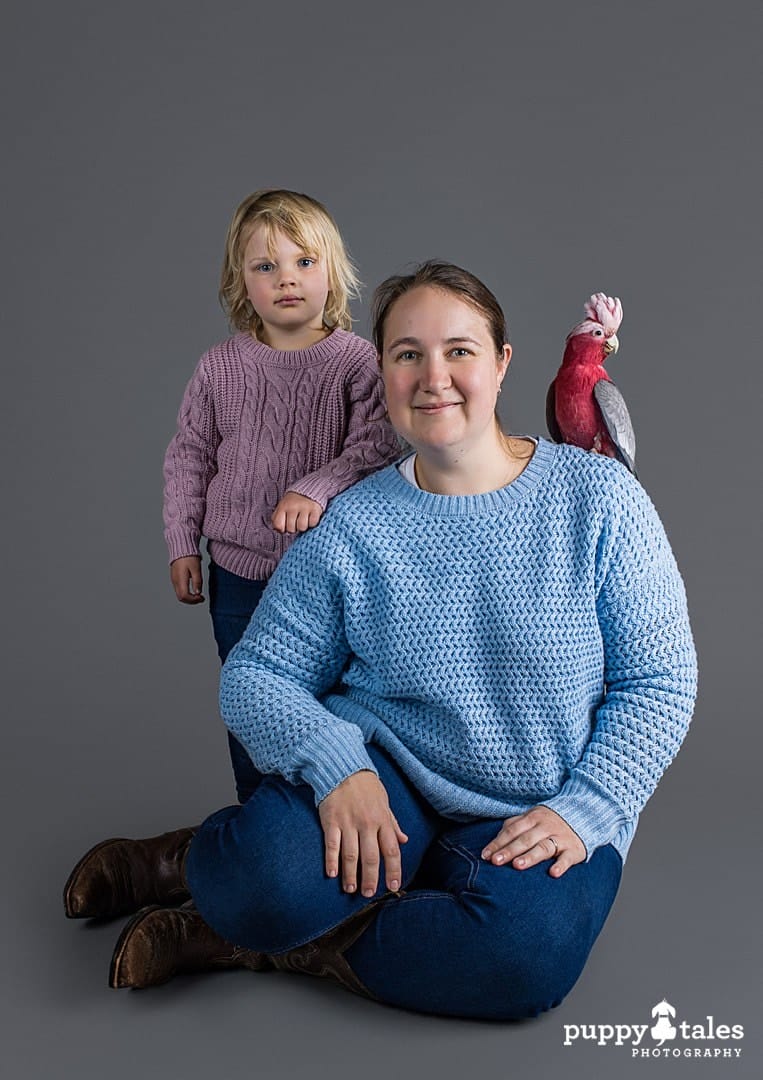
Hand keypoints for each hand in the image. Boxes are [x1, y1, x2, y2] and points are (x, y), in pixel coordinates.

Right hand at [170, 556, 203, 603]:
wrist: (181, 546)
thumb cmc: (189, 556)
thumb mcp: (196, 568)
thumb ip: (197, 581)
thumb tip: (198, 592)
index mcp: (180, 579)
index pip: (184, 596)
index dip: (193, 600)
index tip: (201, 598)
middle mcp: (175, 581)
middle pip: (181, 597)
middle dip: (191, 601)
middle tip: (201, 598)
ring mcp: (174, 579)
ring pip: (179, 594)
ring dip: (189, 597)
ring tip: (198, 595)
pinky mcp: (175, 577)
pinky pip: (179, 589)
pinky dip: (186, 593)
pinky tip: (193, 589)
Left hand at [271, 492, 322, 533]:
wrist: (311, 488)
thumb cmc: (294, 501)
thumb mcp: (282, 506)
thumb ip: (277, 518)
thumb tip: (279, 531)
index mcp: (283, 506)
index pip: (278, 525)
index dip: (282, 529)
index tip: (285, 525)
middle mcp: (293, 506)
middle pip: (291, 529)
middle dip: (294, 528)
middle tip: (296, 520)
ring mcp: (304, 507)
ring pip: (302, 527)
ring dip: (303, 526)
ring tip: (303, 519)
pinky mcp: (315, 509)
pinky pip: (312, 524)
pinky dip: (312, 522)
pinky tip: (310, 516)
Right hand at [318, 770, 407, 897]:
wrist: (343, 768)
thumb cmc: (366, 787)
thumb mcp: (384, 802)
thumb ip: (393, 823)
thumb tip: (404, 841)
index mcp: (382, 820)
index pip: (391, 850)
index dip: (394, 870)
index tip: (393, 886)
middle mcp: (367, 823)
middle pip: (371, 857)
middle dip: (371, 878)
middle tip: (368, 893)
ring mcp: (348, 822)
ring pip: (351, 855)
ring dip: (351, 875)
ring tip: (350, 889)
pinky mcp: (331, 820)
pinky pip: (332, 844)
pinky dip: (332, 860)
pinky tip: (332, 874)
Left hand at [481, 805, 585, 877]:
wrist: (583, 816)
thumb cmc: (549, 822)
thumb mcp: (531, 818)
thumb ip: (514, 826)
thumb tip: (495, 840)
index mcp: (532, 818)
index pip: (512, 831)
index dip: (498, 843)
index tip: (485, 855)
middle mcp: (545, 827)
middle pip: (525, 839)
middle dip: (509, 850)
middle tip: (496, 861)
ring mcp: (560, 838)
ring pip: (543, 847)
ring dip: (530, 857)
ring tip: (517, 866)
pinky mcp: (574, 850)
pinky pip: (567, 858)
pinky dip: (561, 865)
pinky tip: (552, 873)